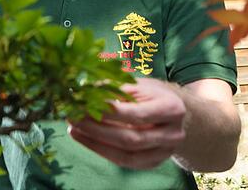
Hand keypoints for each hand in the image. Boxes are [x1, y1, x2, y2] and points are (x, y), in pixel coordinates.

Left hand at [68, 78, 186, 169]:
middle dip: (97, 129)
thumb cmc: (151, 94)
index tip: (83, 105)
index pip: (136, 114)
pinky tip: (85, 139)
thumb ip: (114, 88)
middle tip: (73, 118)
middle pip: (130, 138)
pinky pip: (124, 161)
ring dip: (95, 143)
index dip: (108, 112)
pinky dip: (102, 150)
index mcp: (172, 108)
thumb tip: (82, 91)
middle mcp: (173, 134)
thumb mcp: (138, 85)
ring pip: (126, 154)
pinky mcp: (153, 162)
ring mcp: (164, 152)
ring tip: (74, 129)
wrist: (174, 113)